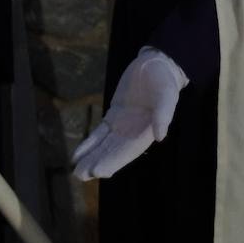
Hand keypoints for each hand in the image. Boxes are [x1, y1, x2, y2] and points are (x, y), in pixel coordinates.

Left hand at [73, 48, 186, 180]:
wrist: (157, 66)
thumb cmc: (164, 82)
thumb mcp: (166, 96)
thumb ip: (163, 116)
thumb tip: (161, 137)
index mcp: (147, 131)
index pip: (128, 151)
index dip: (113, 161)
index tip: (98, 172)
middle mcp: (133, 132)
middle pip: (113, 152)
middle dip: (97, 164)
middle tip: (80, 176)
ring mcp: (122, 125)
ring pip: (104, 145)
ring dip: (91, 158)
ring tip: (77, 172)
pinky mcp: (113, 115)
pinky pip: (99, 132)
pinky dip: (89, 143)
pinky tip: (78, 154)